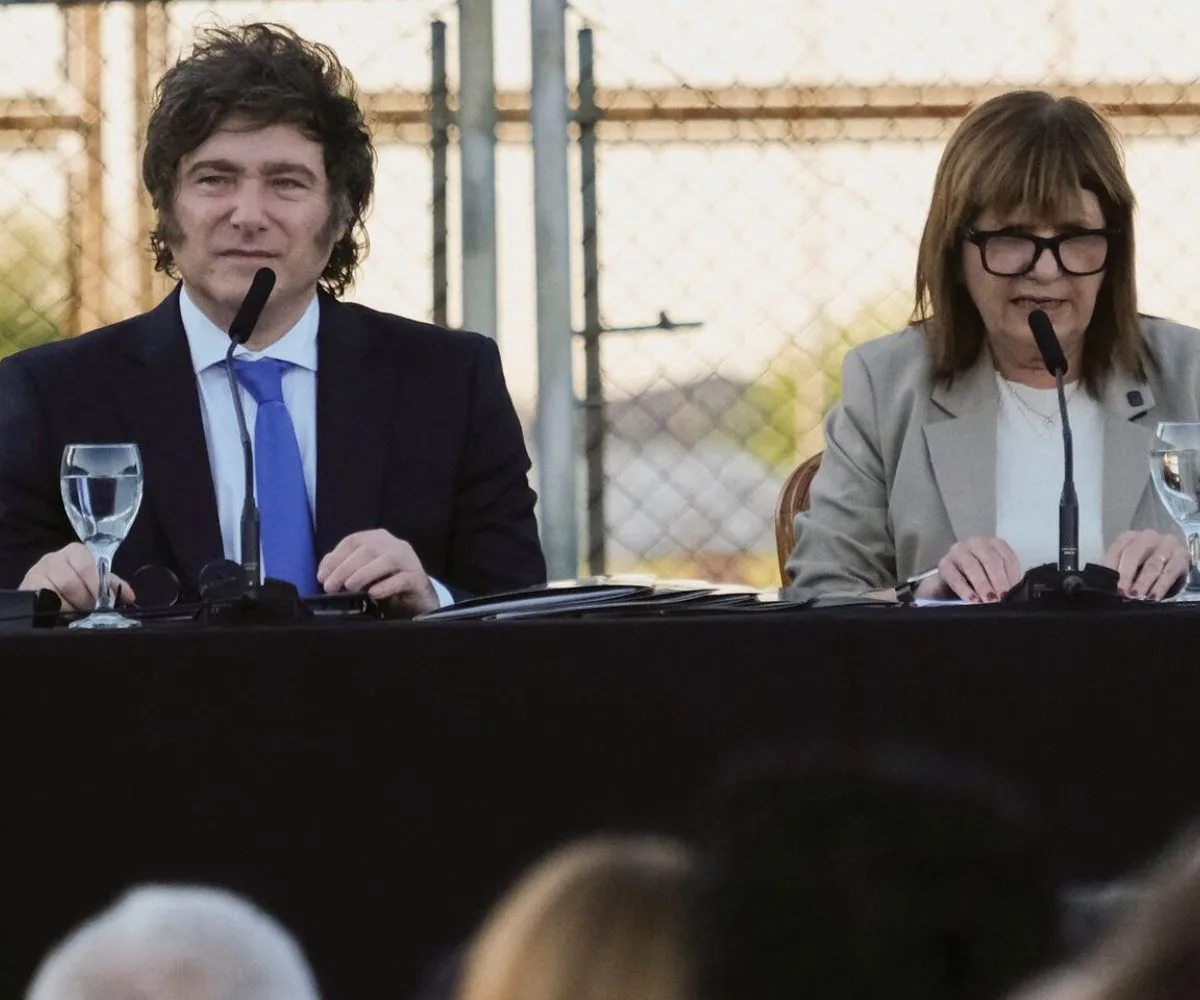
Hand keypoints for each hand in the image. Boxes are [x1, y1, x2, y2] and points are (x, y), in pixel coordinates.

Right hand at [19, 542, 135, 612]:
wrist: (44, 593)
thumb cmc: (76, 585)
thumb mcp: (95, 582)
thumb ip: (112, 586)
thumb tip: (129, 596)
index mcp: (75, 552)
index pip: (87, 566)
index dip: (96, 586)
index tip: (101, 601)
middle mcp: (53, 558)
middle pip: (71, 582)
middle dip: (83, 600)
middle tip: (88, 610)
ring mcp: (35, 572)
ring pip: (56, 594)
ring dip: (69, 608)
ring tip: (74, 613)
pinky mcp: (24, 588)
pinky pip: (41, 602)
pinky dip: (54, 610)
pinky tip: (59, 614)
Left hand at [317, 529, 437, 616]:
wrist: (418, 601)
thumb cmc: (387, 585)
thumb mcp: (363, 574)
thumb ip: (345, 567)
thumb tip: (324, 570)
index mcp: (379, 539)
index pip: (354, 540)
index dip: (335, 557)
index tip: (322, 576)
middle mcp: (395, 545)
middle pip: (368, 549)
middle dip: (345, 568)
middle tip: (330, 587)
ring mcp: (409, 560)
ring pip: (386, 560)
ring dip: (363, 574)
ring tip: (349, 587)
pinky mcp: (418, 578)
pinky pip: (402, 579)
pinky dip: (386, 585)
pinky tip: (374, 593)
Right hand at [914, 537, 1022, 602]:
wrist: (947, 589)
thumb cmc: (974, 583)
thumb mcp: (993, 581)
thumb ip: (1004, 584)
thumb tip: (1016, 597)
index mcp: (993, 546)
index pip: (1007, 556)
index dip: (1012, 575)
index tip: (1015, 593)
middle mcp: (976, 544)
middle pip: (991, 559)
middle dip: (999, 581)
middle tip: (1003, 598)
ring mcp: (958, 552)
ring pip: (972, 566)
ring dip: (982, 585)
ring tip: (989, 601)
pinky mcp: (943, 564)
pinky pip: (954, 576)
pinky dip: (964, 589)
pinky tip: (971, 599)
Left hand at [1104, 530, 1186, 600]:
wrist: (1172, 557)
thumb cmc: (1144, 561)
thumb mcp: (1130, 562)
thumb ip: (1119, 570)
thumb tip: (1108, 587)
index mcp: (1129, 537)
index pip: (1116, 549)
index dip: (1111, 567)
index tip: (1108, 584)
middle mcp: (1147, 537)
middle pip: (1133, 554)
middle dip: (1126, 575)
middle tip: (1122, 592)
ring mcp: (1166, 545)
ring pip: (1152, 564)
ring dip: (1143, 582)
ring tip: (1136, 596)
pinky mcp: (1181, 556)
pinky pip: (1170, 572)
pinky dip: (1160, 586)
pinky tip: (1153, 597)